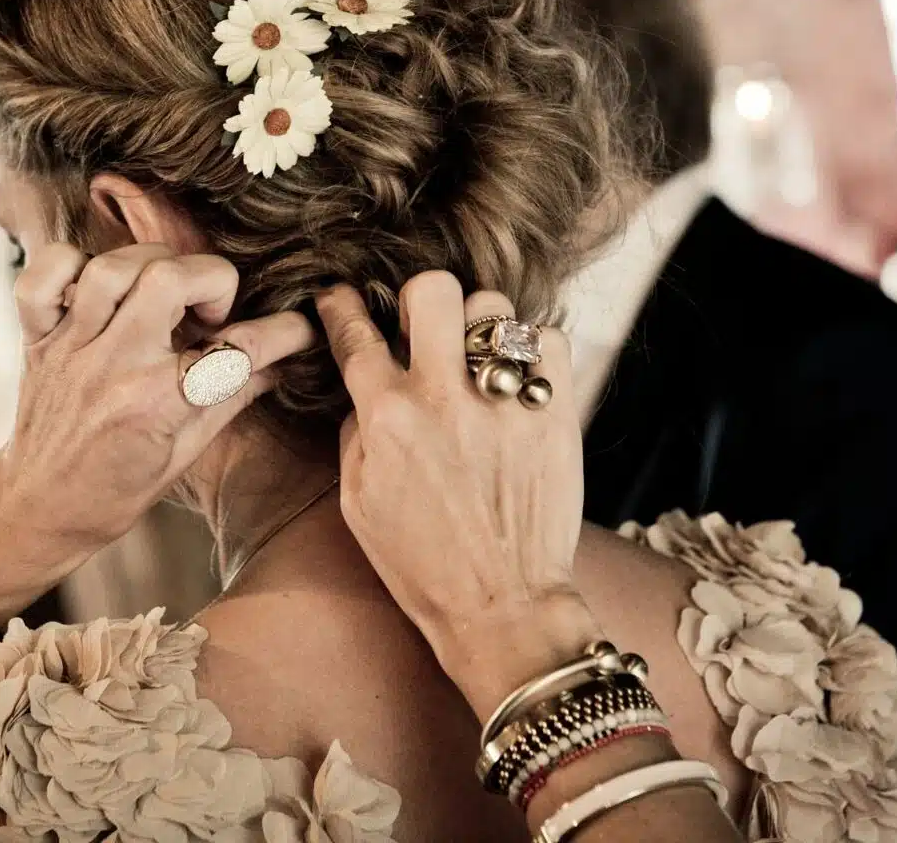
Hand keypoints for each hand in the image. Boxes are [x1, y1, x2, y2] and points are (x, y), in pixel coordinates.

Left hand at [0, 243, 313, 624]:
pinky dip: (69, 265)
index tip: (298, 328)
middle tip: (209, 314)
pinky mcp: (38, 336)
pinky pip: (43, 277)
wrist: (38, 509)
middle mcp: (113, 365)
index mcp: (156, 403)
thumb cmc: (116, 490)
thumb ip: (235, 395)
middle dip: (210, 278)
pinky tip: (96, 287)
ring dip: (150, 267)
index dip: (284, 331)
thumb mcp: (187, 452)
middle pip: (169, 277)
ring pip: (112, 265)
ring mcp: (72, 346)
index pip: (236, 348)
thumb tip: (285, 358)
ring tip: (161, 296)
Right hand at [316, 273, 599, 719]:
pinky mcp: (555, 415)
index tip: (342, 297)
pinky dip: (534, 353)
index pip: (356, 335)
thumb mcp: (358, 500)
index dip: (341, 306)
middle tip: (425, 329)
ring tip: (478, 361)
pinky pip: (549, 343)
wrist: (502, 607)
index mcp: (387, 420)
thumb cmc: (421, 562)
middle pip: (432, 290)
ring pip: (494, 307)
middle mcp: (444, 400)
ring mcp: (504, 404)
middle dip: (421, 300)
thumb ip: (357, 430)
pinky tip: (518, 383)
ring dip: (480, 328)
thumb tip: (367, 381)